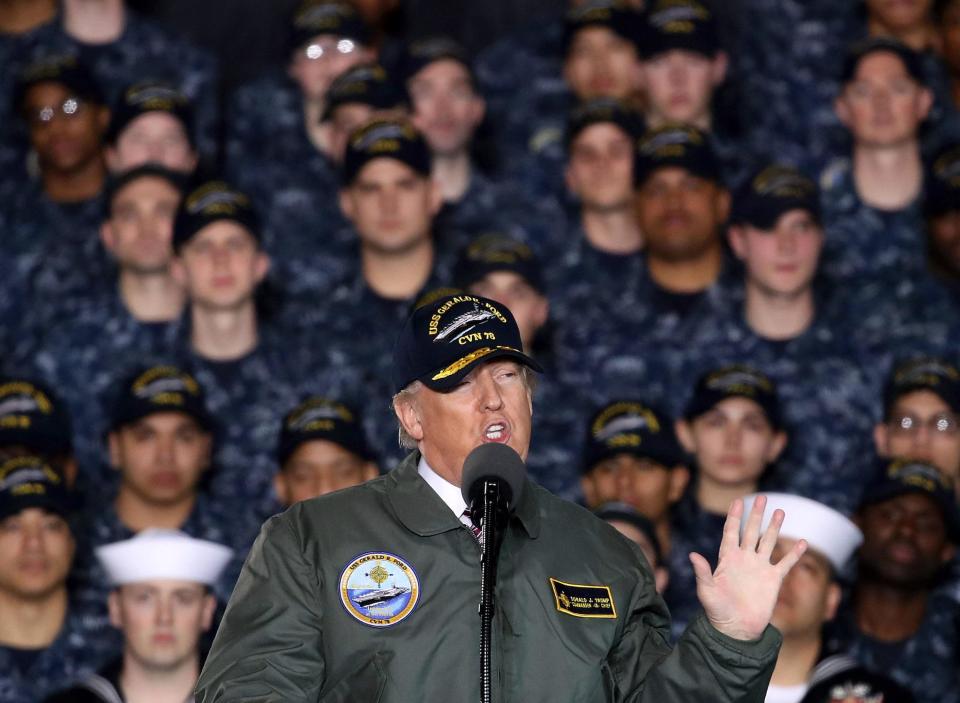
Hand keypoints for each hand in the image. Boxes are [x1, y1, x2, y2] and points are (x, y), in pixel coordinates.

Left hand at [690, 495, 806, 640]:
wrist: (736, 629)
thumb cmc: (717, 611)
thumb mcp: (706, 591)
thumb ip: (702, 573)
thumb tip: (692, 555)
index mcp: (727, 558)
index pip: (731, 532)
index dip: (734, 517)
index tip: (738, 501)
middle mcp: (744, 559)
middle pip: (751, 532)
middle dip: (756, 515)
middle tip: (762, 497)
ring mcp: (759, 568)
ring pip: (768, 542)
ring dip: (774, 528)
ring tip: (780, 511)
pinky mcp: (773, 580)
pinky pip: (785, 563)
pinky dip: (794, 554)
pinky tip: (802, 542)